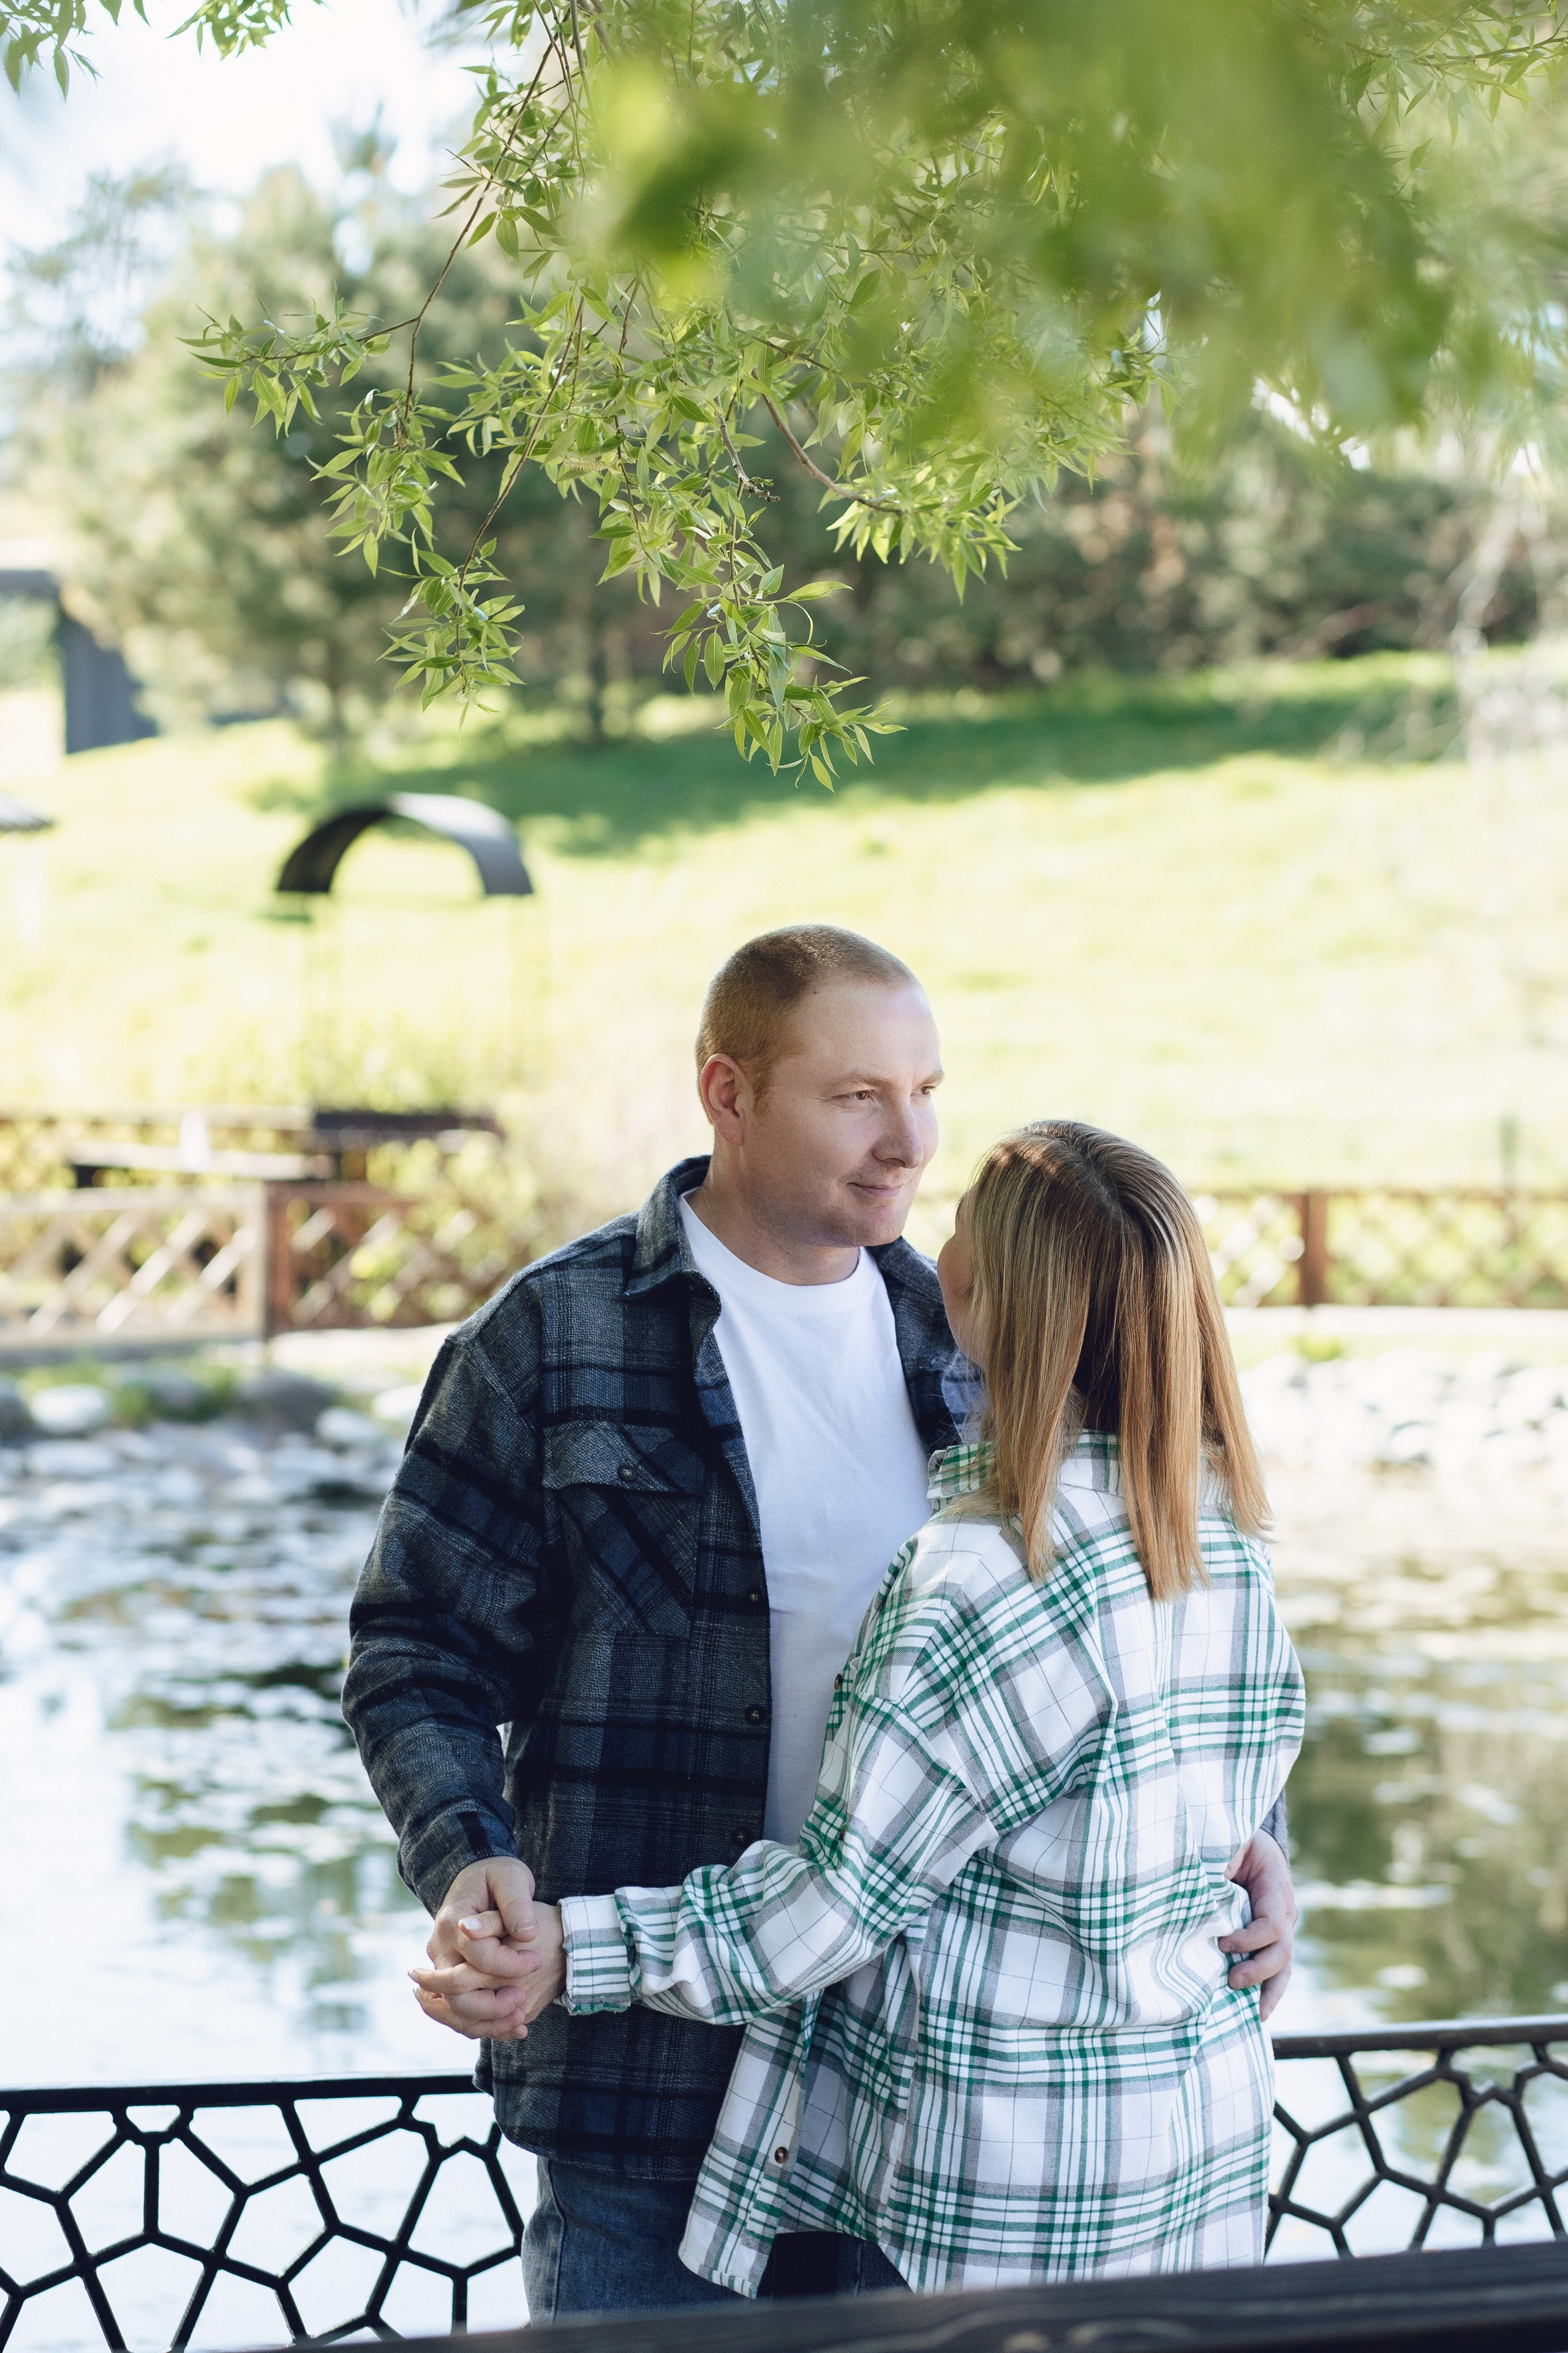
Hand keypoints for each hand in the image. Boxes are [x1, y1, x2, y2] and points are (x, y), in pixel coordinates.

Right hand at [415, 1857, 541, 2042]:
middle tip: (523, 1998)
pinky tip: (512, 2026)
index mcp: (452, 1921)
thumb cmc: (498, 1876)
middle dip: (492, 2004)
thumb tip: (525, 1935)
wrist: (478, 1879)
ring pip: (453, 2010)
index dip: (510, 1964)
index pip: (478, 1955)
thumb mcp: (511, 1878)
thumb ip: (517, 1905)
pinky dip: (482, 2024)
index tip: (536, 1960)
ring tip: (520, 2021)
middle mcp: (440, 1947)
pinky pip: (458, 2012)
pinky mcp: (449, 1978)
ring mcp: (441, 1966)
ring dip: (486, 2022)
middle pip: (456, 1992)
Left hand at [1220, 1832, 1298, 2020]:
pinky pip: (1274, 1964)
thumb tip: (1206, 1892)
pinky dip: (1268, 1986)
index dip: (1250, 1939)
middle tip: (1231, 1982)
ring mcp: (1281, 1924)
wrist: (1241, 1836)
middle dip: (1259, 1970)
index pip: (1272, 1923)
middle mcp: (1284, 1908)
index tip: (1221, 1943)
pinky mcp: (1269, 1935)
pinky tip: (1259, 2010)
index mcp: (1276, 1885)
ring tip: (1259, 2014)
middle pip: (1282, 1949)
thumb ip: (1218, 1866)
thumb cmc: (1230, 1838)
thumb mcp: (1225, 1843)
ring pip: (1284, 1963)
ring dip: (1271, 1989)